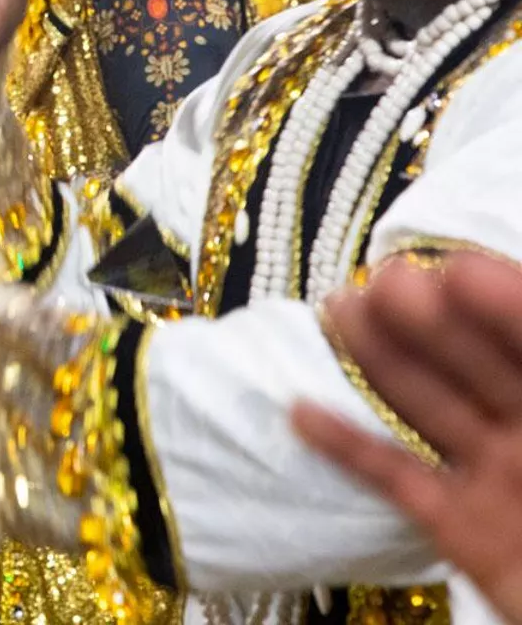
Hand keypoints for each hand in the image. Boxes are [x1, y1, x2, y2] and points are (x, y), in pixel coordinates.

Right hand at [291, 253, 521, 621]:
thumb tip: (505, 295)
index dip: (504, 302)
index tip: (459, 272)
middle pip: (481, 361)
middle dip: (434, 320)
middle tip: (388, 284)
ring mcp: (502, 481)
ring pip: (434, 407)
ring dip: (384, 361)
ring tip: (339, 310)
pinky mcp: (464, 531)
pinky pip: (399, 481)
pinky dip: (348, 449)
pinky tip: (302, 413)